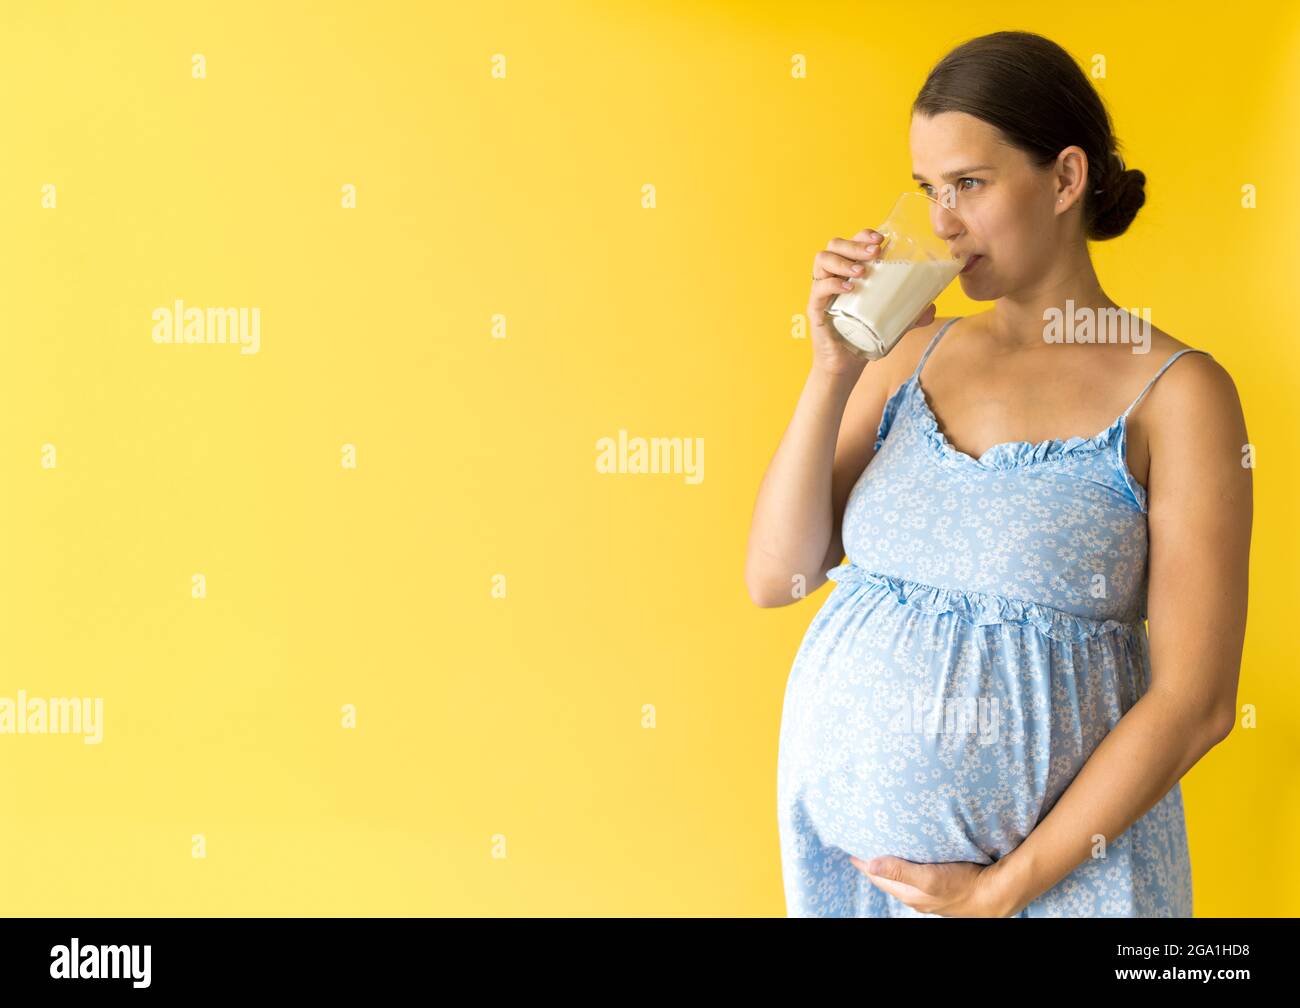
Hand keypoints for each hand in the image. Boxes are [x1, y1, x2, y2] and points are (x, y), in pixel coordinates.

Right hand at [808, 229, 936, 377]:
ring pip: (822, 259)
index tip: (881, 239)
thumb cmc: (863, 336)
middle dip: (856, 244)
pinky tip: (849, 289)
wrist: (845, 365)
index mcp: (848, 272)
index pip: (851, 242)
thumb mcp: (891, 321)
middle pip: (835, 245)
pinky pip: (818, 288)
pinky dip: (832, 284)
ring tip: (862, 271)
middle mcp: (833, 276)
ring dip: (844, 261)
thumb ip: (910, 313)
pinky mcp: (815, 308)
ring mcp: (822, 291)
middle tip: (875, 253)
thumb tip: (933, 308)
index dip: (863, 235)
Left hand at [849, 854, 1020, 916]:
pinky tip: (910, 858)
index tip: (851, 847)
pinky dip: (905, 866)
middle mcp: (914, 896)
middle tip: (863, 844)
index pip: (876, 876)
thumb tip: (869, 864)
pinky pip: (914, 876)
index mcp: (907, 893)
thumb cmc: (962, 884)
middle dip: (872, 863)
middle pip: (885, 878)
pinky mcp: (939, 888)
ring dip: (889, 864)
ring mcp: (927, 894)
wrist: (994, 895)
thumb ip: (899, 870)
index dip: (863, 862)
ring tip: (882, 849)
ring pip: (900, 878)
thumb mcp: (929, 877)